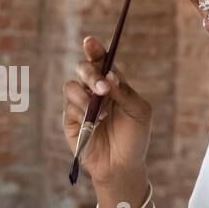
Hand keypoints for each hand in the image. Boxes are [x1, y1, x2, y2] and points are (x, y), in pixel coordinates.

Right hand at [61, 35, 152, 185]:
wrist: (123, 166)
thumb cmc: (134, 137)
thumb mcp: (139, 112)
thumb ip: (125, 92)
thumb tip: (109, 75)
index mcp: (112, 83)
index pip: (101, 60)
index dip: (94, 49)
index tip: (89, 42)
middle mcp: (94, 90)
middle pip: (83, 69)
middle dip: (90, 74)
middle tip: (102, 89)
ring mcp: (81, 104)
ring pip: (71, 86)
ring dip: (85, 96)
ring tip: (101, 115)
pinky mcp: (71, 120)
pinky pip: (69, 108)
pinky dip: (82, 113)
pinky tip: (95, 124)